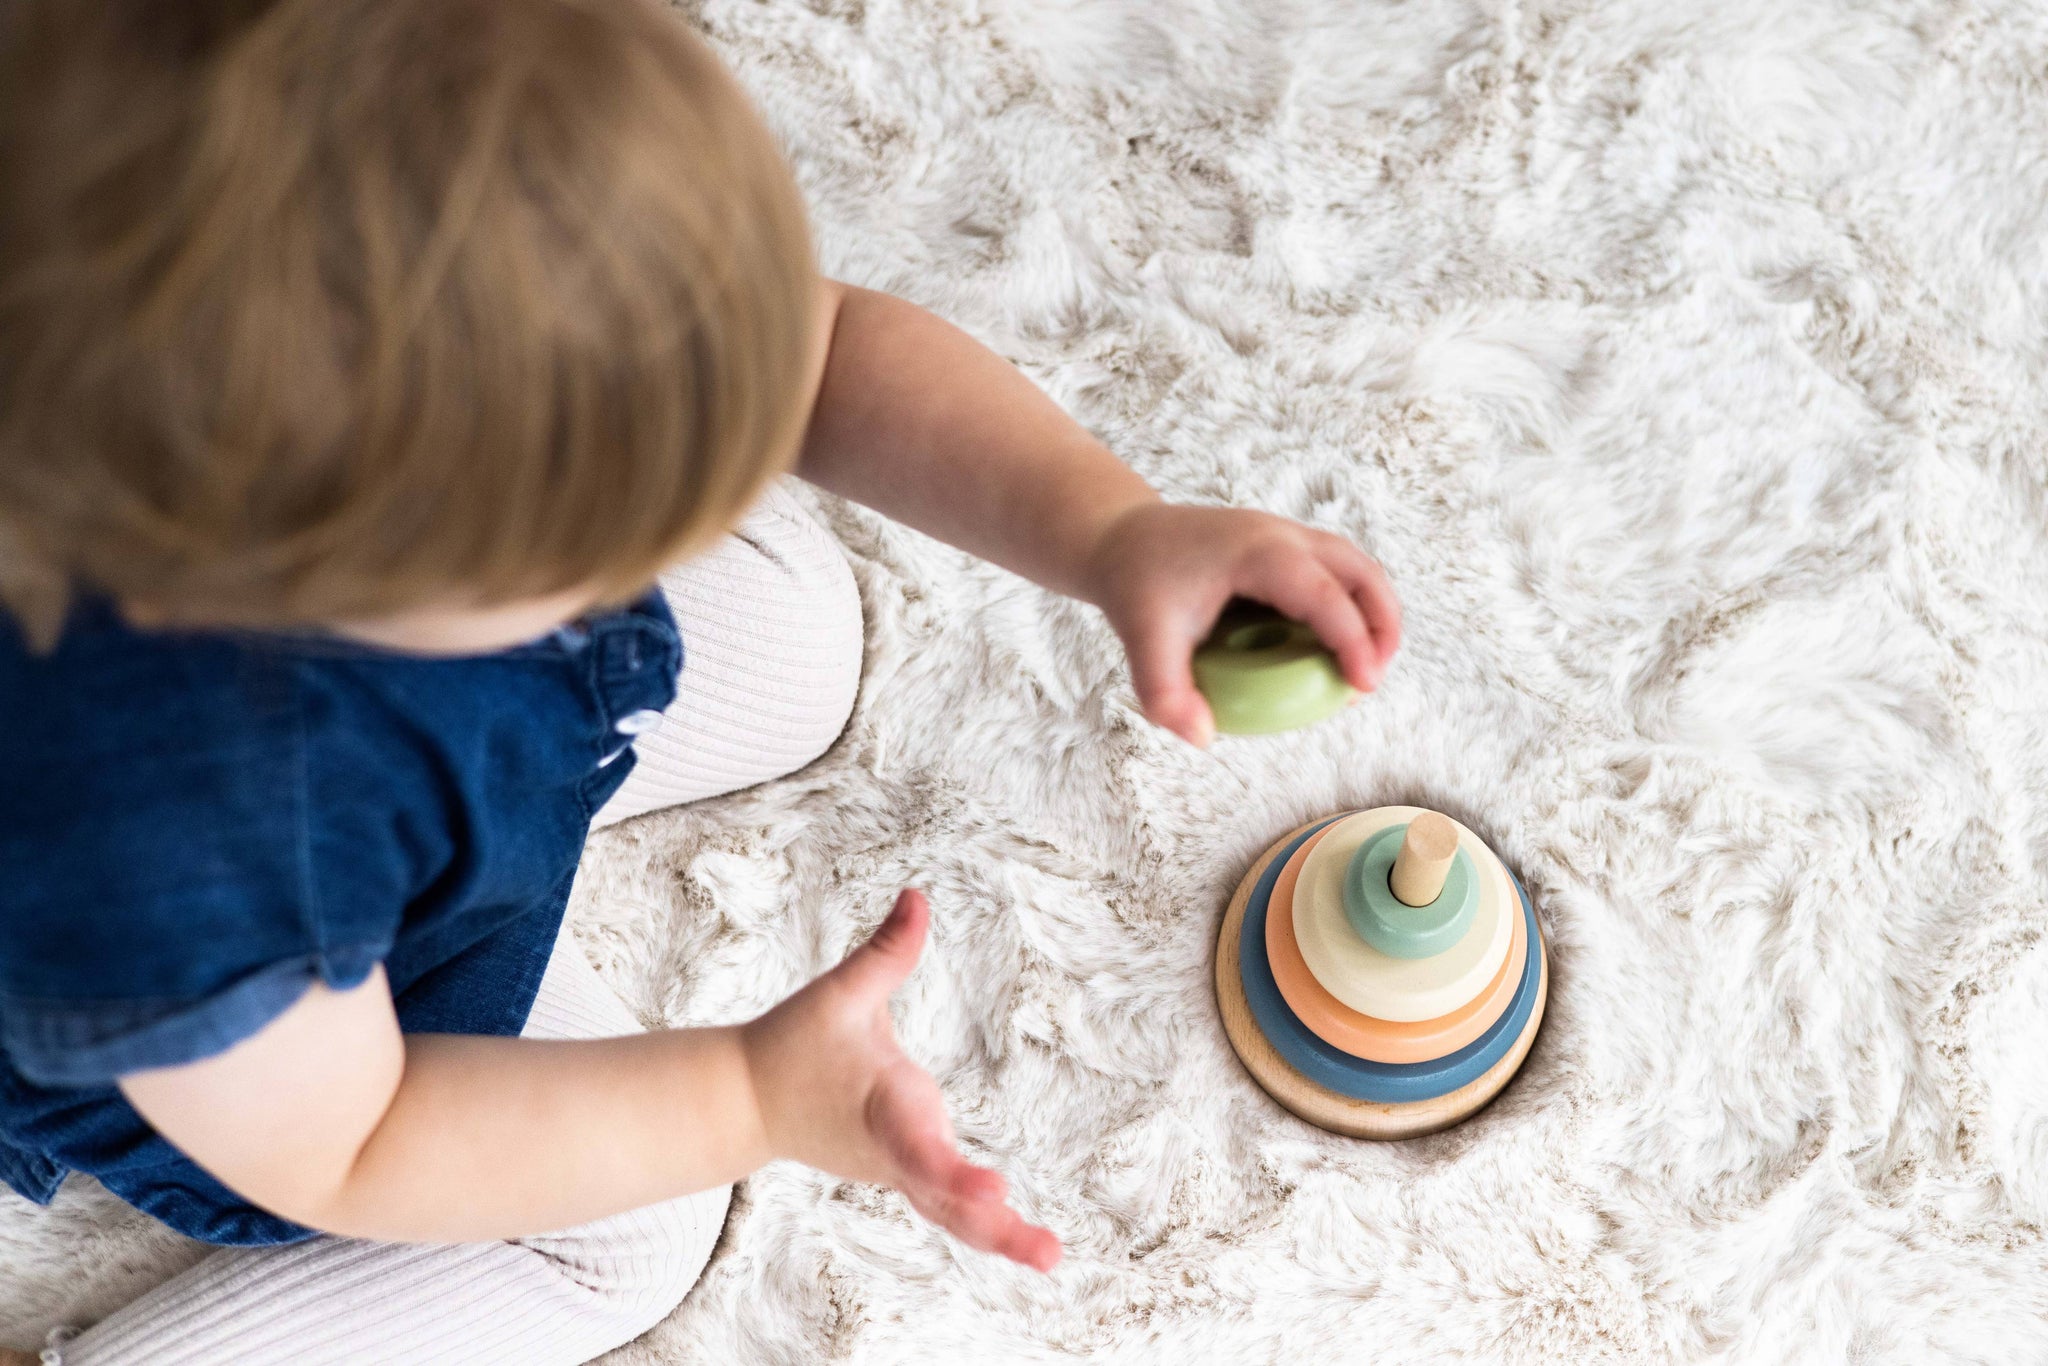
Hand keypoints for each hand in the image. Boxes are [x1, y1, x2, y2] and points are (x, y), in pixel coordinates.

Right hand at [740, 890, 1061, 1271]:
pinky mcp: (900, 1174)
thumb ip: (886, 950)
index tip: (997, 1190)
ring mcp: (896, 1170)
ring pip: (949, 1212)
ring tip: (1049, 1256)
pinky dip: (982, 1225)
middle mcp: (893, 1150)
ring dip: (999, 1236)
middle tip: (1048, 1253)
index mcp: (883, 1110)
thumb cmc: (793, 1044)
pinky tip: (1022, 1239)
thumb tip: (918, 896)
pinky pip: (944, 1206)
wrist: (746, 1101)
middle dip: (997, 1229)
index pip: (921, 1149)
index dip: (957, 1173)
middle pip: (946, 1200)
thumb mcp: (838, 992)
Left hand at [1080, 503, 1402, 744]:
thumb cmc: (1136, 584)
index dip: (1353, 640)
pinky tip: (1332, 651)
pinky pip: (1334, 572)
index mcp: (1258, 551)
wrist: (1120, 538)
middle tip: (1372, 681)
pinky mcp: (1283, 543)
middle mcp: (1281, 533)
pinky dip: (1350, 606)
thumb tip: (1202, 737)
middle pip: (1360, 571)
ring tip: (1364, 669)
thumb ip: (1165, 693)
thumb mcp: (1142, 641)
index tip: (1363, 687)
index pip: (1324, 594)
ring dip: (1373, 614)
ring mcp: (1286, 533)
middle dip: (1382, 625)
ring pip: (1355, 566)